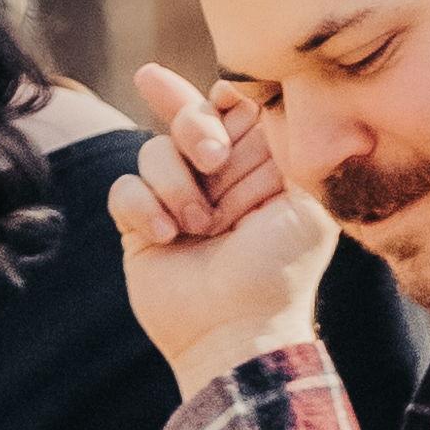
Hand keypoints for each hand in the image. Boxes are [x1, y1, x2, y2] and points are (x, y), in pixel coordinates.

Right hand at [113, 59, 333, 383]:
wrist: (235, 334)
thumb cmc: (279, 272)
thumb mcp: (306, 203)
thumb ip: (288, 144)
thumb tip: (250, 95)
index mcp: (260, 167)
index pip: (233, 107)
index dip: (221, 99)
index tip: (220, 99)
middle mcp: (217, 179)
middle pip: (186, 116)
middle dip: (193, 128)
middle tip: (211, 159)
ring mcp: (177, 201)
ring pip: (152, 151)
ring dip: (174, 186)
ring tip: (198, 228)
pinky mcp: (140, 225)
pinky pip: (123, 188)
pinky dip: (142, 209)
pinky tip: (165, 239)